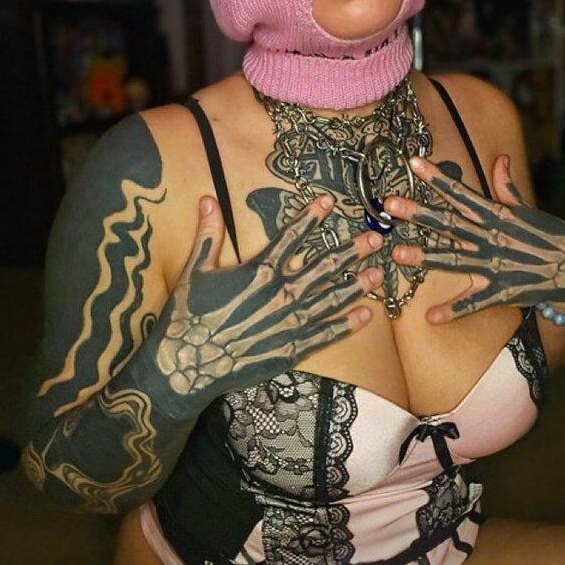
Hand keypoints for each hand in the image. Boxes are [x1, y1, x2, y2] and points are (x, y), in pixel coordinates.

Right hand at [155, 194, 382, 404]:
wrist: (186, 365)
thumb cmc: (188, 316)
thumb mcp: (194, 269)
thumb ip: (208, 234)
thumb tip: (207, 199)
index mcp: (259, 270)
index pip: (293, 236)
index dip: (312, 217)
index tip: (329, 202)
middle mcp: (281, 293)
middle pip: (325, 265)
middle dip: (352, 250)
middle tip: (375, 238)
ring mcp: (289, 322)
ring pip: (332, 298)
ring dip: (357, 284)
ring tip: (378, 273)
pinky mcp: (290, 349)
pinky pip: (326, 334)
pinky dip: (347, 325)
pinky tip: (366, 315)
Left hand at [385, 155, 564, 324]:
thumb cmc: (551, 236)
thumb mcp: (529, 210)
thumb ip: (507, 188)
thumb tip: (500, 159)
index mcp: (497, 216)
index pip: (462, 193)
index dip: (438, 178)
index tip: (414, 163)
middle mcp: (492, 238)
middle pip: (449, 223)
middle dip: (419, 213)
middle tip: (390, 204)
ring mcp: (495, 265)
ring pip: (454, 259)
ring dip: (426, 257)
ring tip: (398, 254)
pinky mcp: (502, 291)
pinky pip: (474, 302)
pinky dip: (453, 311)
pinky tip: (430, 317)